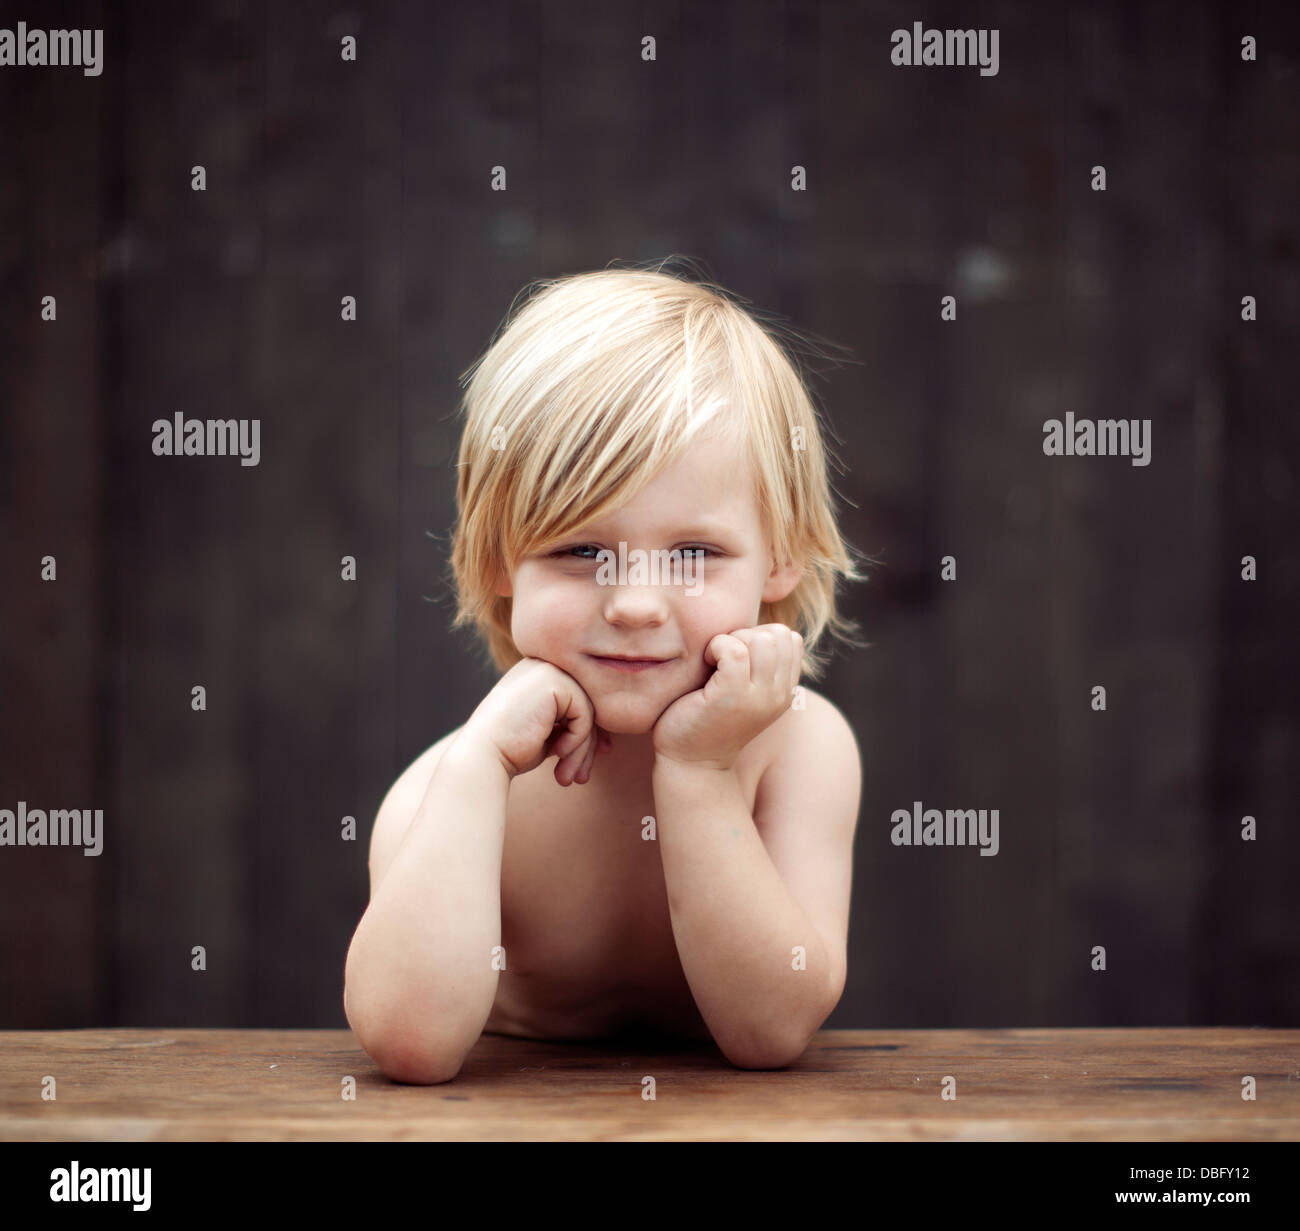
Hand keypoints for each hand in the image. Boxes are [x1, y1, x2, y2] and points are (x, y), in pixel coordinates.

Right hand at [463, 657, 602, 785]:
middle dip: (587, 745)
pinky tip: (557, 753)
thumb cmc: (510, 751)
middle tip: (580, 778)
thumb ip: (569, 727)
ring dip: (583, 750)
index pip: (577, 701)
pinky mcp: (555, 681)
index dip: (586, 734)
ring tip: (569, 777)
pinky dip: (577, 740)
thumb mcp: (546, 735)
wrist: (482, 755)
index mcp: (538, 674)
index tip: (586, 765)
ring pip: (589, 711)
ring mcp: (549, 670)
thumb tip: (607, 739)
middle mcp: (543, 665)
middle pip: (586, 704)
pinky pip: (585, 714)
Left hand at [652, 624, 803, 771]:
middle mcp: (779, 695)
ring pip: (760, 639)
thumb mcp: (744, 691)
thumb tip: (757, 629)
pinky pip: (733, 650)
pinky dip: (715, 647)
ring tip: (714, 662)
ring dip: (731, 640)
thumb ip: (757, 665)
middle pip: (778, 634)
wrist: (692, 764)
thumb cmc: (708, 720)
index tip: (737, 655)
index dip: (761, 635)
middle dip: (747, 634)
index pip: (791, 638)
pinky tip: (705, 665)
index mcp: (785, 691)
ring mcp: (758, 697)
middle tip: (723, 658)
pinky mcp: (731, 698)